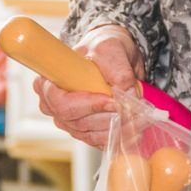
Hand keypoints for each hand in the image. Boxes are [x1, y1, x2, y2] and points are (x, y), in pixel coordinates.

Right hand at [36, 26, 142, 147]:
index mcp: (48, 83)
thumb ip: (118, 70)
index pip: (61, 103)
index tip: (111, 100)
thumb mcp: (111, 50)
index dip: (87, 106)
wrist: (113, 57)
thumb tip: (127, 94)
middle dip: (108, 118)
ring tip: (141, 119)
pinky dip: (119, 137)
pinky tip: (135, 130)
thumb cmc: (104, 49)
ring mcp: (68, 121)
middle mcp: (53, 106)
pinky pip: (99, 141)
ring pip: (91, 134)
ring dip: (118, 129)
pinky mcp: (84, 131)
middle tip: (135, 111)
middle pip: (77, 122)